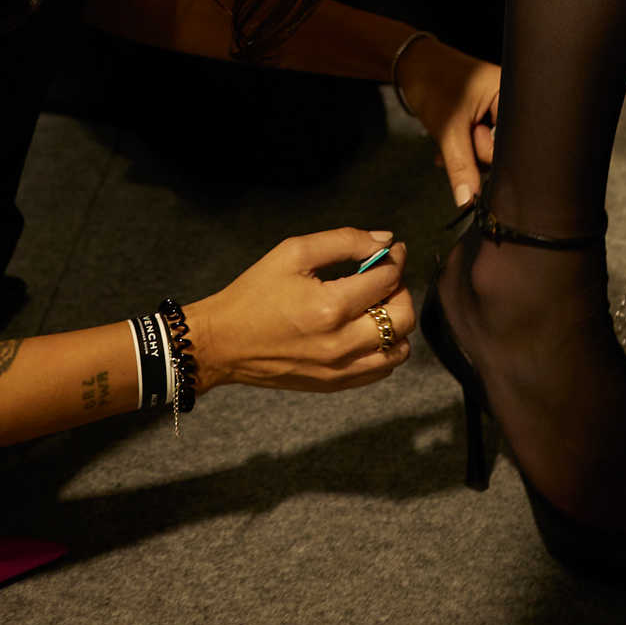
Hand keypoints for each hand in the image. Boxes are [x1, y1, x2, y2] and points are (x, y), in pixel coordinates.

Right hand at [186, 229, 413, 393]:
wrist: (222, 342)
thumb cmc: (254, 294)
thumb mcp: (293, 252)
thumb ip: (344, 241)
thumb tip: (384, 240)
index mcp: (330, 307)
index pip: (388, 279)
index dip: (395, 259)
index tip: (391, 250)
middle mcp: (340, 344)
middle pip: (403, 317)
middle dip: (401, 289)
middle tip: (384, 277)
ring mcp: (339, 369)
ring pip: (399, 349)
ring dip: (396, 322)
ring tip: (375, 305)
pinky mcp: (334, 384)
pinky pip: (381, 370)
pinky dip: (385, 348)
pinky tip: (366, 329)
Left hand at [397, 35, 499, 205]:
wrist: (412, 65)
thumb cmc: (432, 83)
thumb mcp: (447, 128)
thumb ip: (460, 166)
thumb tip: (468, 200)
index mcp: (510, 94)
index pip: (515, 141)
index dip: (494, 155)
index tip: (474, 157)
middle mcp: (510, 100)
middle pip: (504, 148)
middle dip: (476, 154)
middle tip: (459, 138)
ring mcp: (498, 109)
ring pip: (490, 149)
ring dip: (468, 153)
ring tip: (449, 140)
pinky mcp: (487, 116)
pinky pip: (482, 143)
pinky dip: (465, 149)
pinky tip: (449, 146)